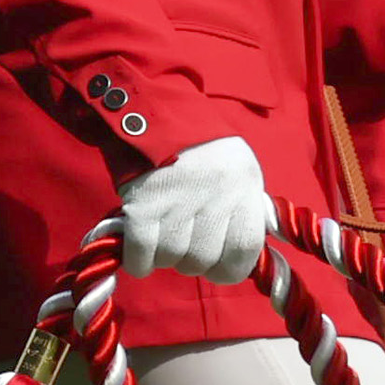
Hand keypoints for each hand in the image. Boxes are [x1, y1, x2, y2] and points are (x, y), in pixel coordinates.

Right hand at [115, 135, 274, 285]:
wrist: (158, 116)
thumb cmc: (205, 152)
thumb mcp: (239, 174)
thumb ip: (243, 213)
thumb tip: (242, 258)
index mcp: (243, 186)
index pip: (245, 249)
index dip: (230, 268)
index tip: (218, 267)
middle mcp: (214, 194)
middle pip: (204, 259)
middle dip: (192, 261)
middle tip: (185, 244)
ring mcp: (177, 200)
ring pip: (172, 258)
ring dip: (165, 257)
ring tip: (163, 239)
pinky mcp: (142, 204)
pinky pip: (142, 252)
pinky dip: (139, 261)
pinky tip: (141, 256)